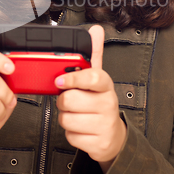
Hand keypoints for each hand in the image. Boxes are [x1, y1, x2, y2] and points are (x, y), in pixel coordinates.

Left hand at [55, 25, 125, 172]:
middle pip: (70, 100)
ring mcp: (105, 124)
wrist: (113, 136)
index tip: (60, 80)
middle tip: (70, 100)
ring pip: (67, 119)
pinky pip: (71, 136)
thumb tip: (95, 30)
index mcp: (106, 85)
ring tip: (77, 114)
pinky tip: (81, 128)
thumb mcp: (97, 79)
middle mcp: (108, 103)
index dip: (73, 77)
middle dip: (63, 101)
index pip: (92, 77)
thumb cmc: (100, 103)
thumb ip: (93, 54)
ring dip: (66, 118)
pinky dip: (71, 133)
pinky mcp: (99, 143)